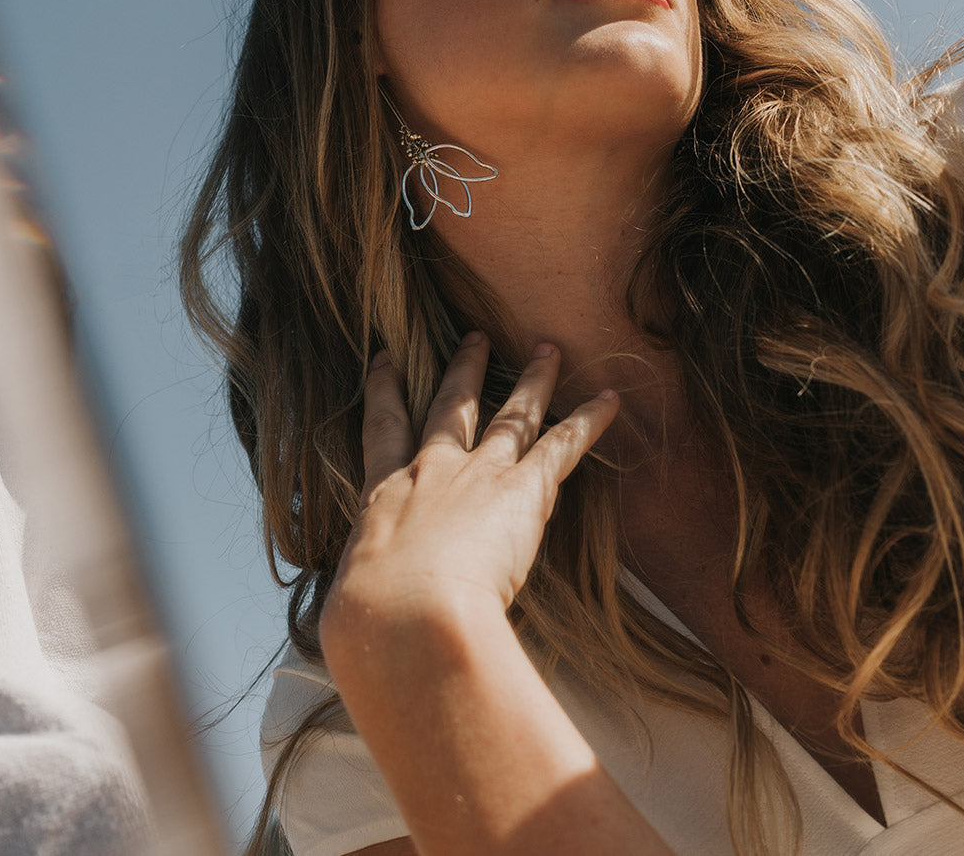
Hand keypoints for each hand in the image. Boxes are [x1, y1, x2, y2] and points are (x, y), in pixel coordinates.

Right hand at [326, 333, 619, 620]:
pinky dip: (589, 421)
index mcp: (384, 496)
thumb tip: (356, 624)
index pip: (383, 431)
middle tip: (475, 337)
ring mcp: (480, 474)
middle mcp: (433, 471)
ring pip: (512, 415)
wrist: (403, 613)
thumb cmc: (368, 623)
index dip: (385, 391)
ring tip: (549, 349)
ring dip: (534, 381)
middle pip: (452, 406)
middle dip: (464, 369)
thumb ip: (363, 597)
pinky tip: (610, 398)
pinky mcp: (523, 490)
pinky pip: (562, 446)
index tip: (386, 359)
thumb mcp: (353, 603)